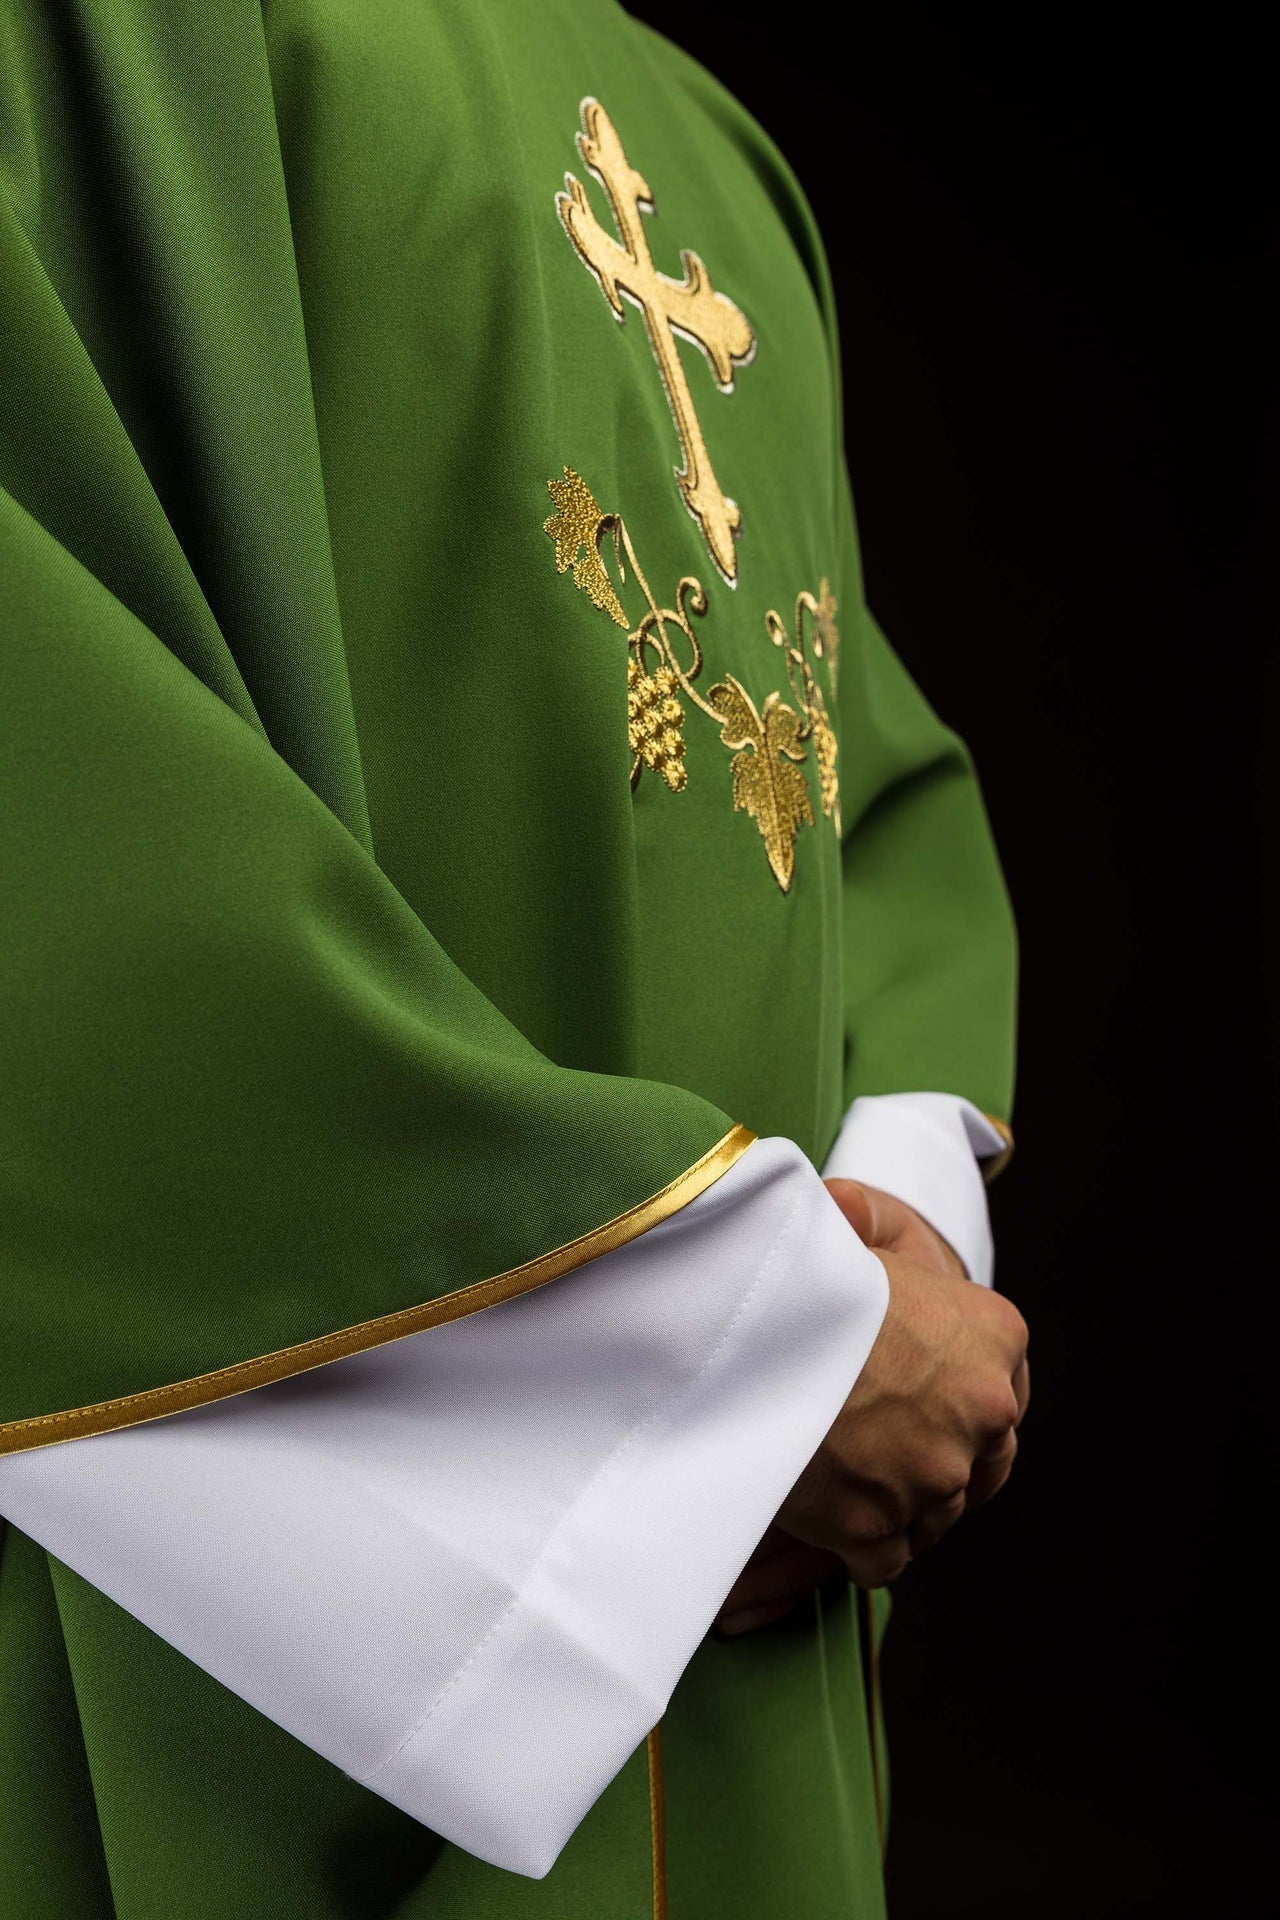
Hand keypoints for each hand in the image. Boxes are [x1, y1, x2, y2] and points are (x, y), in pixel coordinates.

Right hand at [715, 1185, 1027, 1634]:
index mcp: (994, 1333)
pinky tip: (833, 1518)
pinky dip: (862, 1547)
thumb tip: (843, 1207)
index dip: (965, 1392)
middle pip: (985, 1457)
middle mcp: (985, 1411)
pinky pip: (887, 1558)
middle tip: (893, 1447)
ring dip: (904, 1502)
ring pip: (937, 1512)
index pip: (1007, 1379)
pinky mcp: (880, 1529)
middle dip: (945, 1456)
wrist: (750, 1332)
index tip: (930, 1396)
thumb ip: (869, 1223)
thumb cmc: (802, 1272)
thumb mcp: (852, 1227)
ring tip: (854, 1477)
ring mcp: (934, 1478)